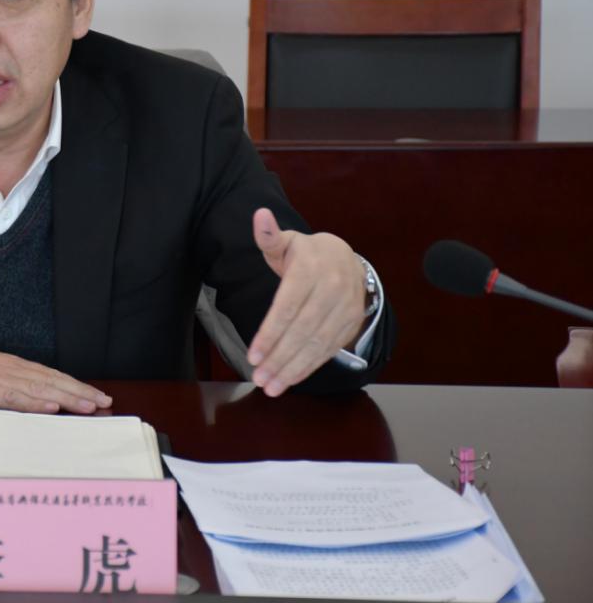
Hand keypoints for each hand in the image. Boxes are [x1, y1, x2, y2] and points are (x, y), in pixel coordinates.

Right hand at [0, 329, 111, 413]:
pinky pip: (11, 396)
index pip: (46, 374)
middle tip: (104, 401)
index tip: (94, 394)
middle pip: (49, 379)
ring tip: (88, 405)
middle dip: (78, 391)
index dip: (72, 384)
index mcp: (4, 363)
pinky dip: (33, 402)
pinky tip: (50, 407)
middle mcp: (4, 366)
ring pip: (36, 387)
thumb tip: (19, 395)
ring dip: (64, 397)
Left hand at [247, 208, 366, 396]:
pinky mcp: (350, 324)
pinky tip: (290, 380)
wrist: (346, 258)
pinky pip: (329, 349)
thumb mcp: (287, 242)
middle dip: (280, 357)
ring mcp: (345, 308)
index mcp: (312, 269)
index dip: (270, 333)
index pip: (288, 307)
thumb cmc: (305, 253)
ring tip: (271, 386)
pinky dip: (309, 367)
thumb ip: (268, 236)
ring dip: (293, 368)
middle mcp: (332, 289)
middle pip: (303, 330)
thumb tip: (260, 216)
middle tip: (259, 378)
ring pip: (317, 344)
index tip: (252, 354)